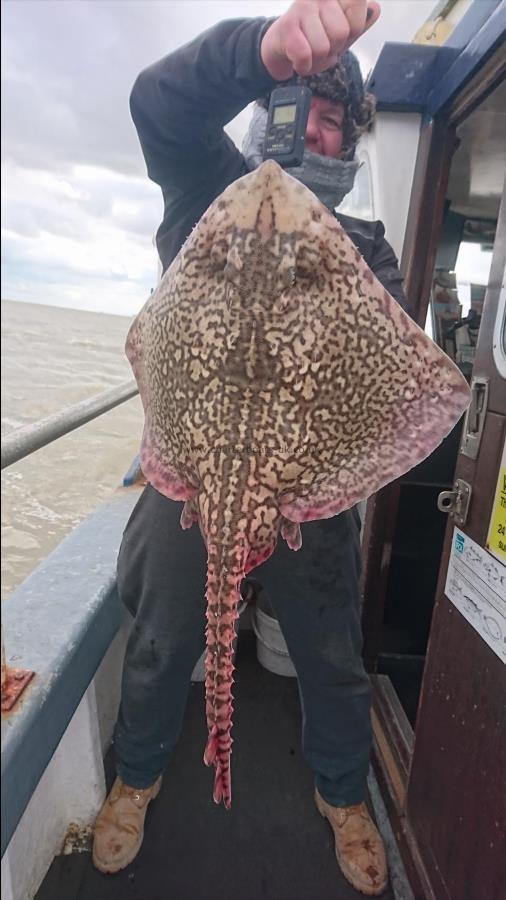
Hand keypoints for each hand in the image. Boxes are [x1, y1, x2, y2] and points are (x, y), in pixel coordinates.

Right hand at [261, 0, 380, 79]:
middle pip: (341, 33)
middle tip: (321, 44)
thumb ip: (361, 22)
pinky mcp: (288, 25)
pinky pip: (305, 55)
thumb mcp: (342, 32)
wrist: (281, 47)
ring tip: (309, 51)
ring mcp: (303, 7)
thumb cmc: (313, 38)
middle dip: (333, 48)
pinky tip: (299, 60)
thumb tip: (375, 9)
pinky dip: (304, 66)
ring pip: (323, 47)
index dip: (353, 29)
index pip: (359, 6)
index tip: (340, 31)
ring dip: (317, 59)